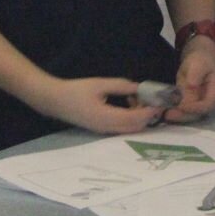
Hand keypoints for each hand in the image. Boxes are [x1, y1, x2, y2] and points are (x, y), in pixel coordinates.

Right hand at [36, 77, 158, 133]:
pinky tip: (129, 105)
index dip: (149, 112)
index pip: (134, 119)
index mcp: (106, 117)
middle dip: (147, 116)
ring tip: (140, 100)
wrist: (55, 101)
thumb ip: (121, 86)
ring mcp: (104, 131)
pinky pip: (122, 128)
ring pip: (129, 129)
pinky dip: (131, 119)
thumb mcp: (100, 84)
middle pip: (134, 128)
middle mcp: (106, 128)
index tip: (159, 102)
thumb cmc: (76, 90)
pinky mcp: (102, 129)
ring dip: (139, 118)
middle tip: (153, 100)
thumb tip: (140, 87)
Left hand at [162, 40, 214, 122]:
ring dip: (176, 116)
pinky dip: (173, 111)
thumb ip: (196, 75)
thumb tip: (191, 86)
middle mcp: (207, 101)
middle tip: (168, 114)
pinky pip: (182, 111)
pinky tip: (163, 110)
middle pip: (197, 114)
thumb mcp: (198, 64)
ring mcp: (198, 103)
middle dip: (182, 116)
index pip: (207, 105)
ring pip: (189, 115)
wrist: (197, 59)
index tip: (181, 106)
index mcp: (214, 91)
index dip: (195, 108)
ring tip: (164, 113)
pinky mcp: (189, 104)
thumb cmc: (200, 60)